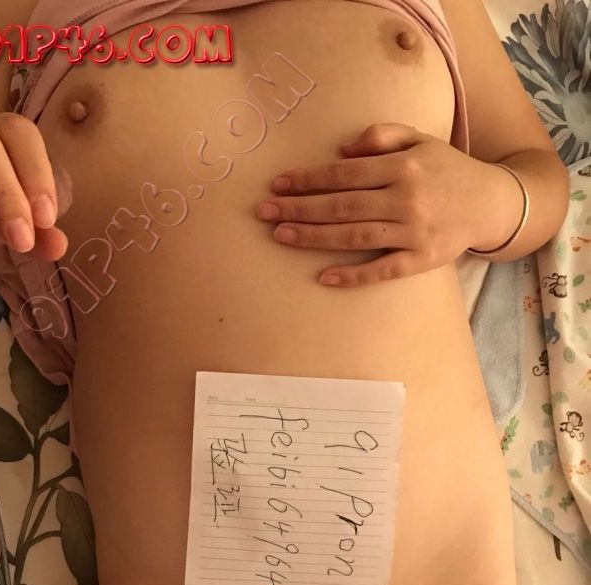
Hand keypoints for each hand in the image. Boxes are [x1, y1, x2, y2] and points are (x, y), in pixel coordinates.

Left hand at [256, 123, 491, 286]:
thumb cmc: (447, 170)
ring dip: (314, 237)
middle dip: (299, 209)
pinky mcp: (421, 260)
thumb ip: (383, 137)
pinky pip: (382, 270)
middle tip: (264, 212)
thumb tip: (341, 151)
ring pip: (354, 236)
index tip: (278, 185)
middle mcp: (406, 198)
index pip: (344, 174)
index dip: (308, 179)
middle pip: (342, 206)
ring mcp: (413, 232)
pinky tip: (324, 277)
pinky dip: (353, 276)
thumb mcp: (421, 140)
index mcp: (403, 167)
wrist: (491, 203)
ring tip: (281, 236)